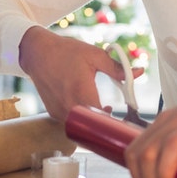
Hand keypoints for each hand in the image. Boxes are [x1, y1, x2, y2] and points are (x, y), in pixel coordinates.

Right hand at [18, 26, 143, 120]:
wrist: (38, 53)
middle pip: (92, 125)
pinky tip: (85, 104)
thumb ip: (118, 67)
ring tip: (102, 107)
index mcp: (82, 92)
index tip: (124, 118)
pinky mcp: (52, 113)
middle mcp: (68, 106)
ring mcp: (58, 112)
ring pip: (81, 125)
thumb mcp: (95, 56)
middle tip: (114, 111)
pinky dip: (80, 116)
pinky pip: (70, 121)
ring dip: (92, 119)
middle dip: (105, 121)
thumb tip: (139, 72)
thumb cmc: (66, 52)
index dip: (115, 121)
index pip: (102, 119)